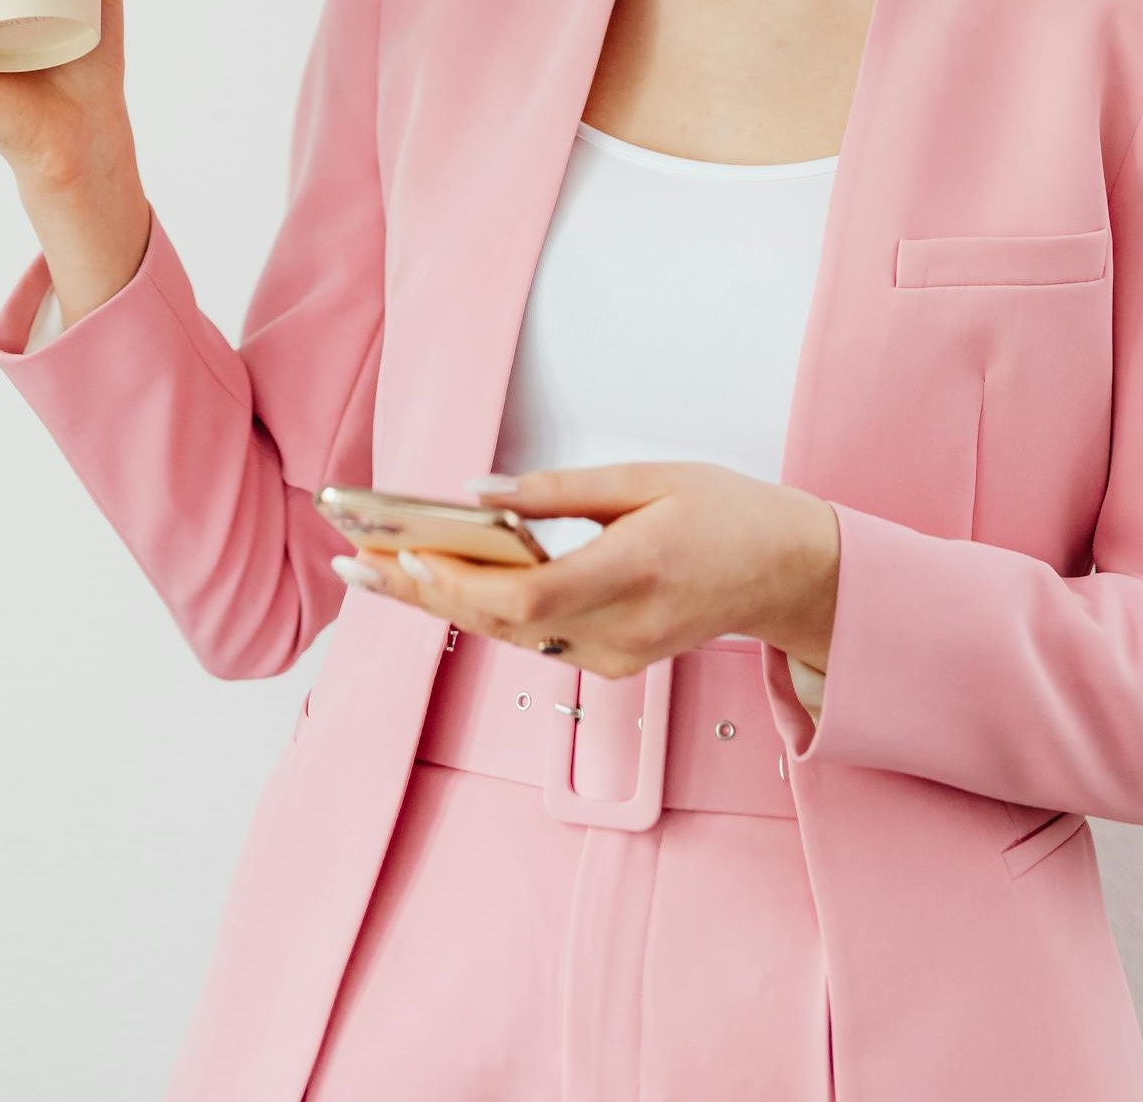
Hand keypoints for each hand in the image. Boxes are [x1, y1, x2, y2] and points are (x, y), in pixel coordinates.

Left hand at [331, 462, 839, 678]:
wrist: (788, 574)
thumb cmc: (726, 514)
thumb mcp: (651, 479)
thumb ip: (561, 490)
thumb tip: (481, 491)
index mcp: (636, 572)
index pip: (529, 595)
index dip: (460, 581)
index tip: (405, 552)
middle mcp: (622, 630)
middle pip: (501, 622)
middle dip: (421, 592)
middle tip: (354, 564)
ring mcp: (616, 657)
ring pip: (508, 635)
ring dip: (440, 603)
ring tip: (376, 570)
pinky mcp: (611, 664)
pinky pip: (532, 639)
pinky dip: (482, 611)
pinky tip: (440, 584)